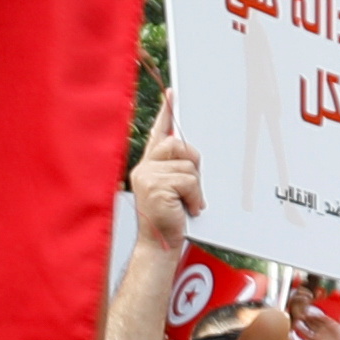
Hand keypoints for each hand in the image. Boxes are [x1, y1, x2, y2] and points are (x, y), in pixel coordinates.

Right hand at [129, 92, 202, 249]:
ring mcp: (147, 176)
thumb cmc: (168, 220)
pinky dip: (194, 197)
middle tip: (190, 188)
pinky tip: (186, 209)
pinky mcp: (155, 186)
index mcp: (148, 166)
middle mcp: (144, 168)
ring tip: (187, 204)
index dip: (165, 113)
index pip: (158, 135)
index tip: (172, 95)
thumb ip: (177, 170)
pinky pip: (188, 181)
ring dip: (195, 188)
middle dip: (193, 164)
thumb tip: (191, 156)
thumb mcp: (174, 190)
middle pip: (179, 145)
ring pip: (188, 167)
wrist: (158, 244)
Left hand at [285, 285, 339, 339]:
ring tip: (305, 314)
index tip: (295, 324)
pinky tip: (314, 314)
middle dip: (304, 320)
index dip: (300, 328)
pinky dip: (318, 316)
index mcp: (315, 337)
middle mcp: (318, 331)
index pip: (305, 331)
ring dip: (310, 317)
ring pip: (315, 320)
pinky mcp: (330, 322)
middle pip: (309, 323)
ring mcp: (324, 326)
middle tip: (298, 316)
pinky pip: (323, 318)